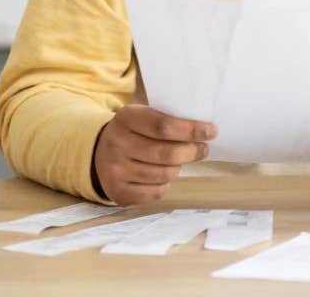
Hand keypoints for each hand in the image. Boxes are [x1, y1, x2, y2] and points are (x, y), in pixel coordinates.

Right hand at [92, 105, 216, 204]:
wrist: (98, 153)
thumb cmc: (134, 132)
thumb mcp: (143, 116)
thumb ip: (168, 120)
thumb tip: (204, 131)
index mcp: (126, 119)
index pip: (164, 126)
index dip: (191, 130)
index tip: (211, 131)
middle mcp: (117, 144)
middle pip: (167, 154)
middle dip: (192, 152)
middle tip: (203, 149)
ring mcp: (115, 170)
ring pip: (164, 174)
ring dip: (178, 168)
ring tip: (179, 161)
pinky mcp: (118, 192)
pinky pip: (156, 192)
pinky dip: (165, 185)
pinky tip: (162, 175)